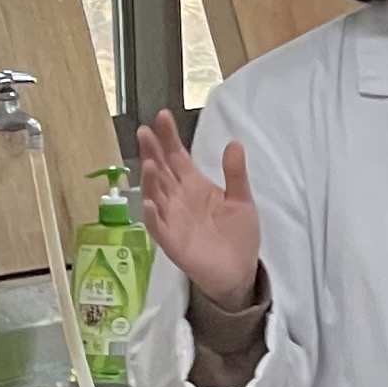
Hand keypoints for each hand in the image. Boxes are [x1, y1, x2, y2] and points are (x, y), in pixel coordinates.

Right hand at [134, 109, 261, 307]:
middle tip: (145, 132)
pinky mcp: (172, 241)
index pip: (177, 156)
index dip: (169, 137)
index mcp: (193, 185)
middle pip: (161, 170)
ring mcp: (172, 219)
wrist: (239, 270)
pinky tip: (149, 203)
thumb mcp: (241, 200)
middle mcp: (178, 198)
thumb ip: (235, 174)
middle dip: (152, 152)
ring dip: (151, 180)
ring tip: (149, 163)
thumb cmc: (238, 234)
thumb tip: (235, 143)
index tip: (162, 116)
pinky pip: (158, 227)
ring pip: (156, 195)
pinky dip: (153, 215)